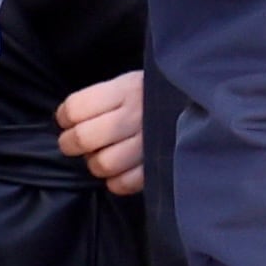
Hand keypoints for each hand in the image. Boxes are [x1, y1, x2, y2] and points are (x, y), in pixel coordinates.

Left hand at [57, 71, 149, 196]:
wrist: (201, 102)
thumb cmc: (156, 94)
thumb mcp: (131, 81)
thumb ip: (103, 98)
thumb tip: (68, 119)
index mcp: (126, 90)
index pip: (77, 108)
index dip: (64, 116)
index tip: (65, 120)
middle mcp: (136, 116)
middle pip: (85, 138)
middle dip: (70, 143)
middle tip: (72, 143)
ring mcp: (148, 143)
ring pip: (103, 164)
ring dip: (94, 163)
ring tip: (99, 156)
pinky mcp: (158, 166)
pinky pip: (124, 184)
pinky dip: (115, 182)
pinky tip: (117, 172)